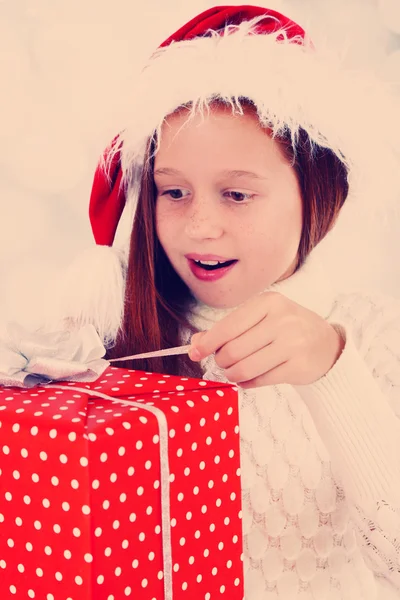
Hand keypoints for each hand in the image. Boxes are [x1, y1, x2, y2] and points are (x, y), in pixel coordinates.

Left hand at [189, 292, 344, 387]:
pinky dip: (246, 383)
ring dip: (232, 374)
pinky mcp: (297, 367)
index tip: (195, 353)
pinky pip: (258, 381)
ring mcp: (292, 344)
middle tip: (225, 362)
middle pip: (232, 350)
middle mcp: (281, 320)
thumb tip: (195, 344)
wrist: (326, 344)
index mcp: (268, 302)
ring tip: (235, 371)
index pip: (227, 326)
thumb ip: (227, 329)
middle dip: (221, 361)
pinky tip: (249, 378)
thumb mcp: (259, 319)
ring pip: (243, 368)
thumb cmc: (286, 329)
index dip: (207, 343)